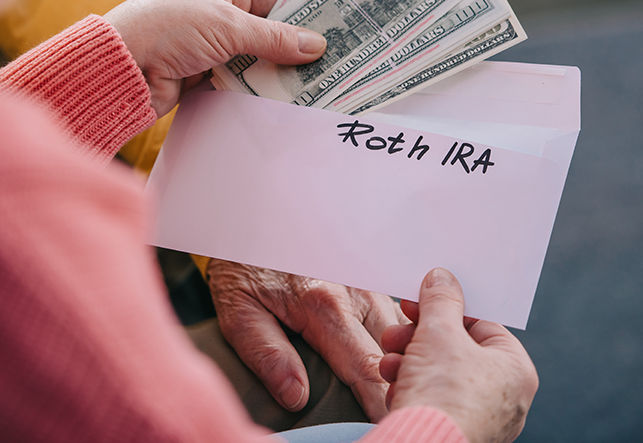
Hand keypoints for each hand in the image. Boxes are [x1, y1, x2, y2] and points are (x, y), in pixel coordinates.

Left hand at [103, 0, 326, 116]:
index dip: (300, 16)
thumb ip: (273, 38)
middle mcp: (214, 8)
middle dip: (292, 49)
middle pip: (265, 30)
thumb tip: (317, 46)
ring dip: (276, 72)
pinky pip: (239, 80)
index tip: (332, 33)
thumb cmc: (167, 28)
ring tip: (315, 85)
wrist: (121, 69)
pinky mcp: (202, 73)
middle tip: (330, 65)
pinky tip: (284, 100)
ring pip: (254, 58)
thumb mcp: (227, 26)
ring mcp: (208, 42)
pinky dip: (256, 89)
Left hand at [206, 259, 407, 420]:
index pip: (364, 367)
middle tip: (402, 408)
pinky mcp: (366, 276)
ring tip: (404, 387)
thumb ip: (267, 354)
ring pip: (399, 330)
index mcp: (323, 305)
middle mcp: (354, 291)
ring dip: (402, 358)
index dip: (380, 400)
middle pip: (392, 350)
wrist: (251, 219)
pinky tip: (399, 352)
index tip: (393, 422)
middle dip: (399, 382)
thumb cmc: (243, 268)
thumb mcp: (239, 312)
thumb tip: (296, 397)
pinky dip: (398, 335)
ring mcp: (365, 281)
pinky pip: (394, 311)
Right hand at [379, 269, 537, 442]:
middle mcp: (508, 398)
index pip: (481, 325)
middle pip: (458, 351)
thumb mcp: (438, 332)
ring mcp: (484, 419)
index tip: (421, 301)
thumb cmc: (443, 395)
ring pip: (442, 376)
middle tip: (397, 333)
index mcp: (517, 370)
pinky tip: (396, 388)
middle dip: (420, 339)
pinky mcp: (459, 432)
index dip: (446, 309)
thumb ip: (440, 300)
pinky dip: (414, 391)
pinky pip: (436, 402)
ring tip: (391, 363)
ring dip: (410, 363)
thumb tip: (442, 279)